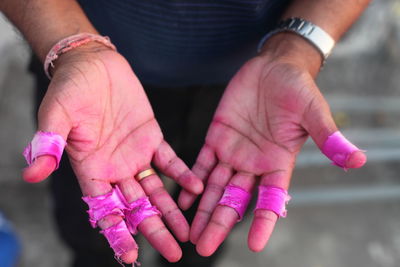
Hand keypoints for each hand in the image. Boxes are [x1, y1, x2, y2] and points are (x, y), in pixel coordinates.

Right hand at [22, 44, 202, 262]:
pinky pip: (169, 161)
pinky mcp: (151, 138)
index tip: (131, 258)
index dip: (117, 234)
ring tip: (187, 233)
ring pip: (155, 191)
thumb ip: (49, 144)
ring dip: (171, 211)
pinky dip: (182, 174)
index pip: (105, 210)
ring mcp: (134, 155)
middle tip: (174, 253)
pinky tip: (196, 187)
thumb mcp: (57, 115)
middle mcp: (114, 169)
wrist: (93, 64)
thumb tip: (32, 173)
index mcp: (90, 169)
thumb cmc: (70, 89)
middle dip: (154, 230)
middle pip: (136, 207)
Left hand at [181, 34, 365, 255]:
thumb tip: (358, 160)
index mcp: (278, 163)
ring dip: (202, 209)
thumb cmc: (297, 88)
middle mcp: (253, 163)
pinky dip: (191, 181)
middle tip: (203, 247)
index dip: (264, 221)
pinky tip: (182, 200)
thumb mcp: (313, 112)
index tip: (254, 245)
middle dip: (219, 223)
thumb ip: (328, 137)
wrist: (274, 67)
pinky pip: (202, 163)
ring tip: (190, 234)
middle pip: (235, 199)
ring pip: (215, 186)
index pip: (271, 199)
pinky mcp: (216, 137)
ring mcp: (233, 152)